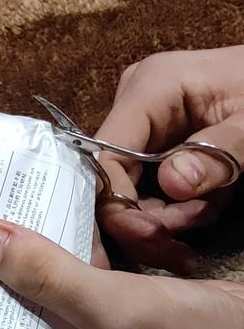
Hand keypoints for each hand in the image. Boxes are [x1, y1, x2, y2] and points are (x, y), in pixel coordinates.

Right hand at [97, 46, 243, 273]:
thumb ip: (220, 152)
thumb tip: (173, 185)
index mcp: (151, 88)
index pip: (107, 157)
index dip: (120, 206)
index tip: (154, 237)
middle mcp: (134, 106)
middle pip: (113, 182)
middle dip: (148, 221)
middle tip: (187, 240)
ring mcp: (141, 127)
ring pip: (127, 194)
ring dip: (165, 221)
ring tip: (207, 214)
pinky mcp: (151, 146)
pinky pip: (146, 191)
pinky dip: (173, 212)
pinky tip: (203, 209)